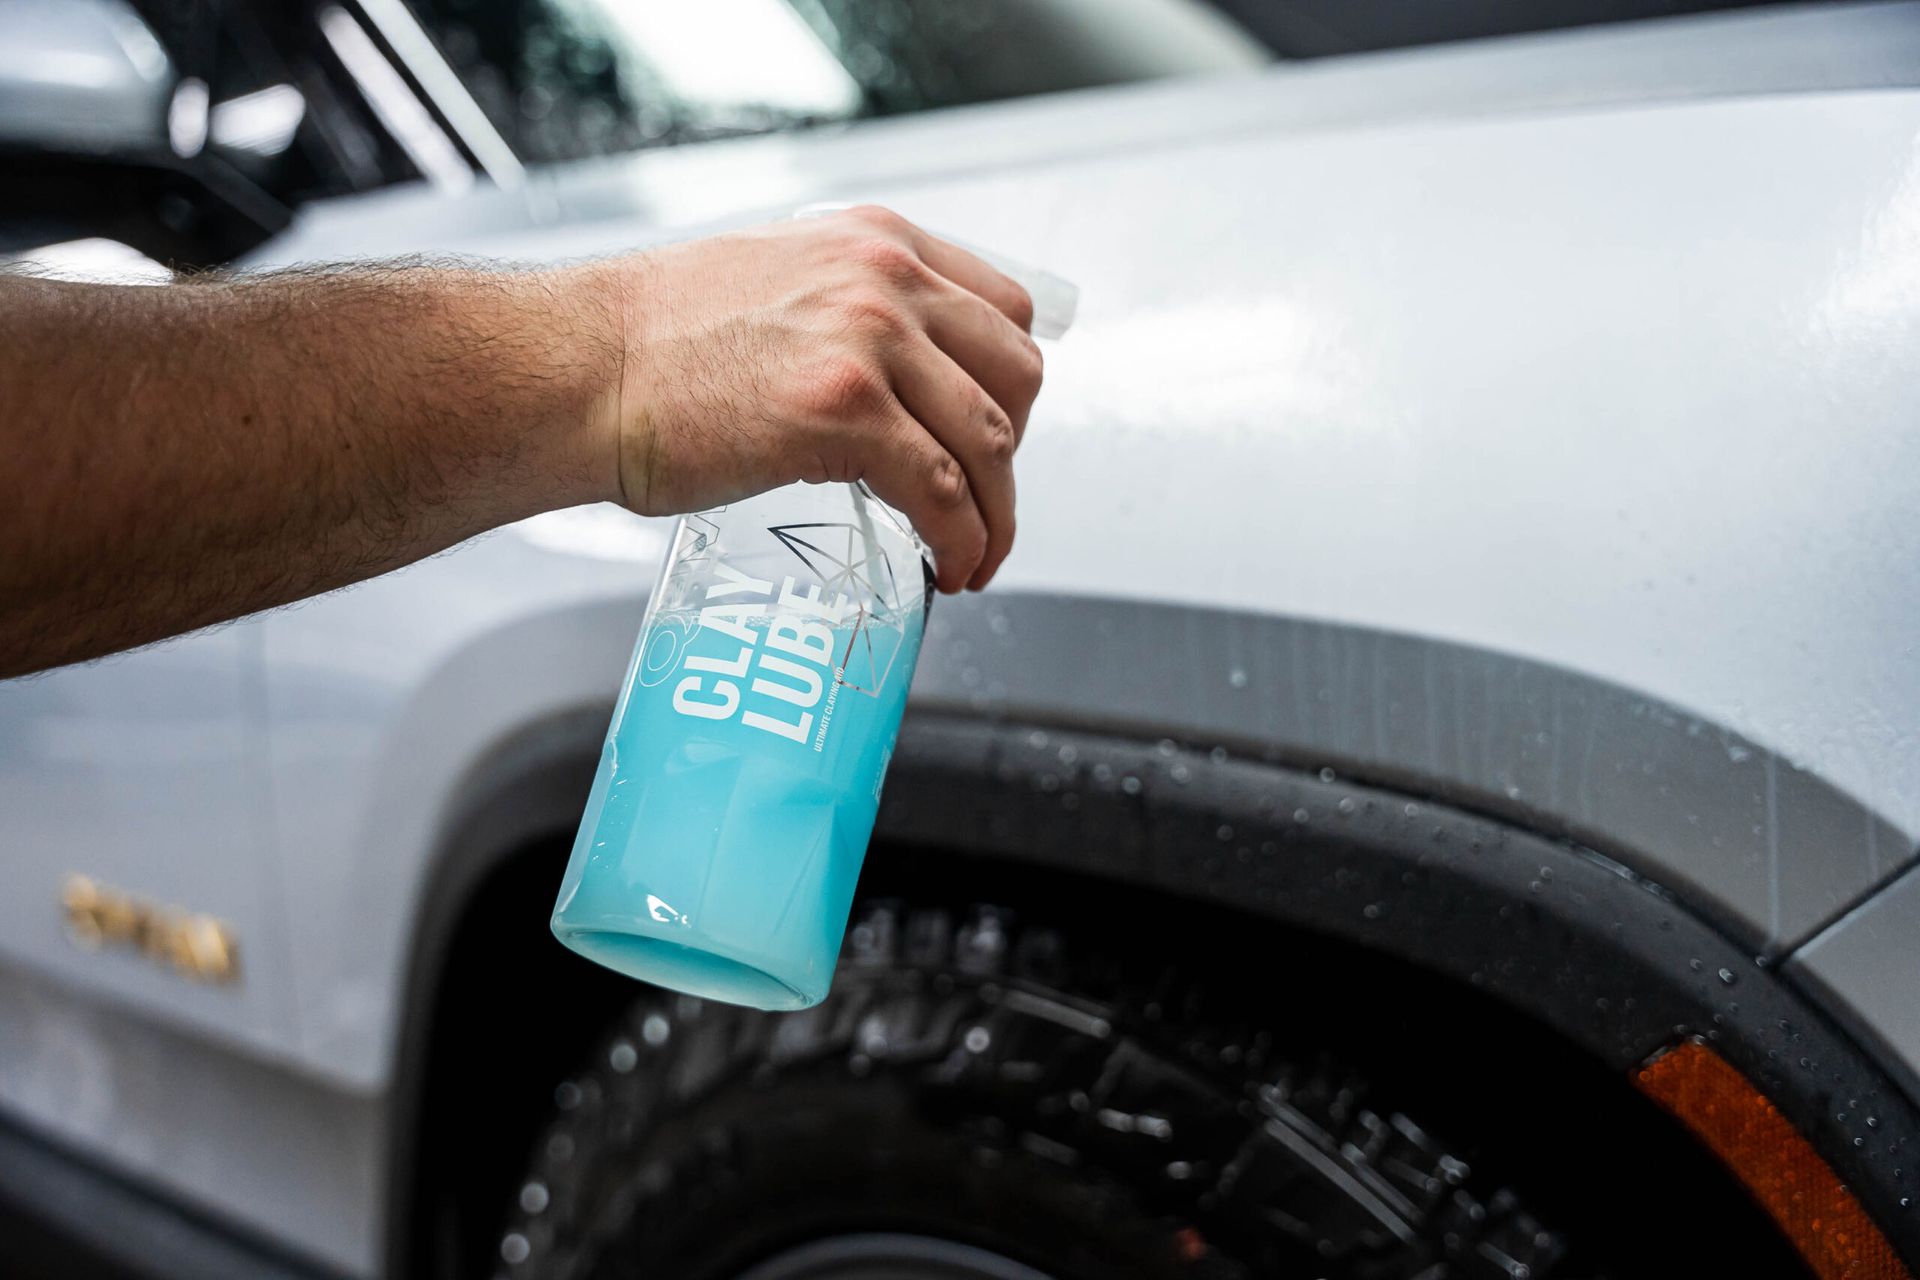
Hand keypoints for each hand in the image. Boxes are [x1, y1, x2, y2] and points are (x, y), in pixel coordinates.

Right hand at [587, 206, 1042, 591]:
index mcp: (874, 243)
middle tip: (981, 500)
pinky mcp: (843, 415)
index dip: (1008, 386)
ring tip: (974, 555)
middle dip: (1010, 453)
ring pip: (989, 441)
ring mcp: (868, 342)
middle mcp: (884, 279)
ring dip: (996, 514)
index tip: (993, 434)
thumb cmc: (650, 343)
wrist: (578, 370)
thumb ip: (844, 310)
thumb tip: (892, 378)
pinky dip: (963, 541)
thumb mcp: (775, 284)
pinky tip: (950, 567)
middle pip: (1016, 373)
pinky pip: (943, 493)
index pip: (1003, 307)